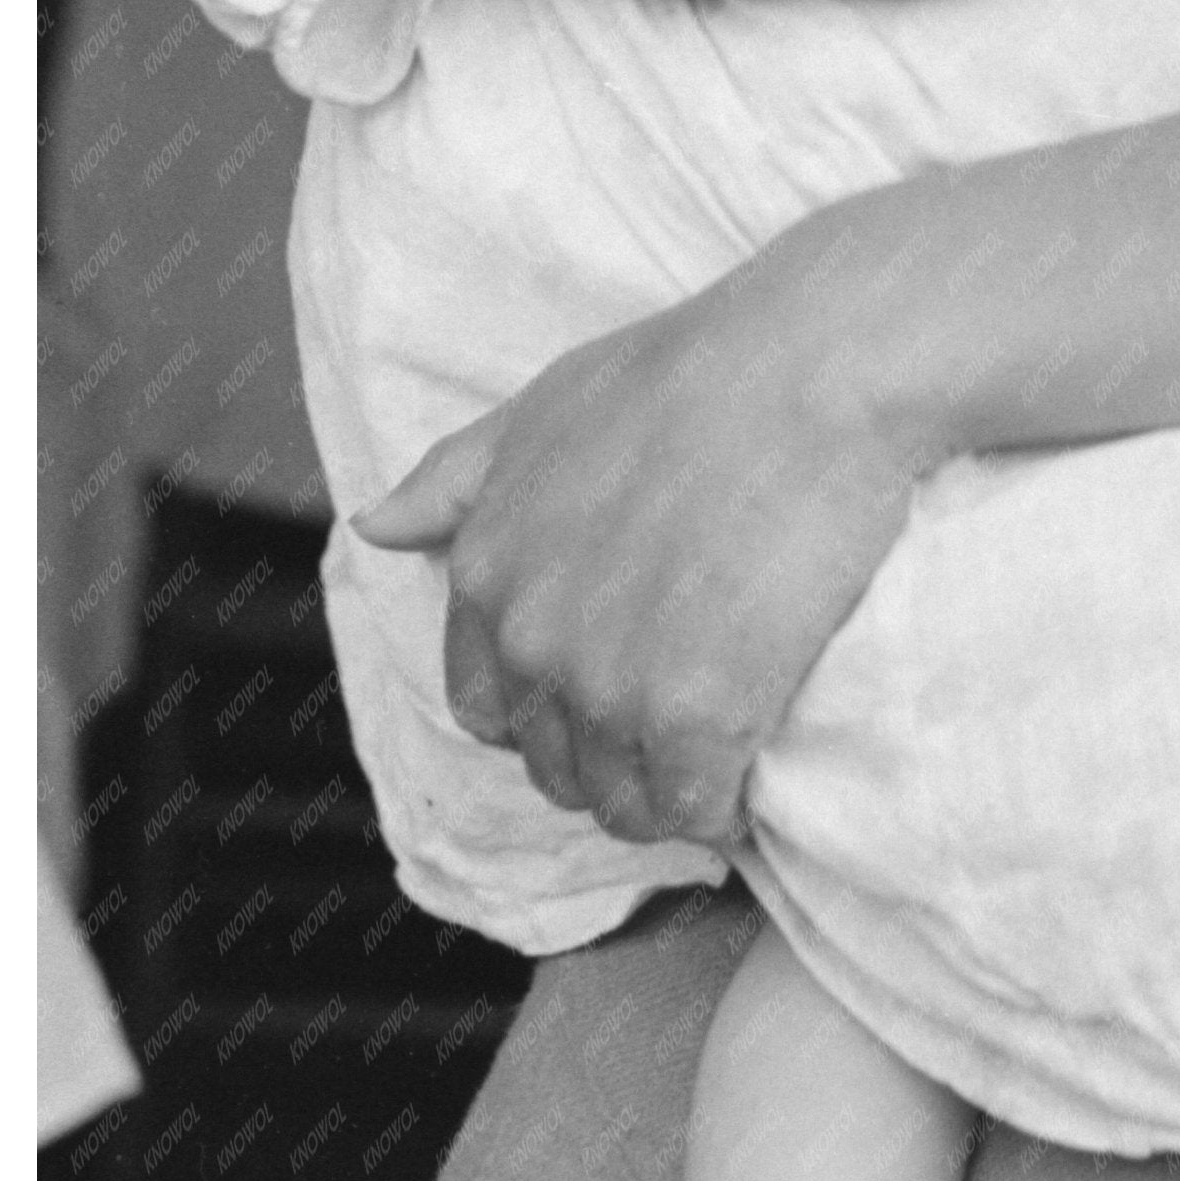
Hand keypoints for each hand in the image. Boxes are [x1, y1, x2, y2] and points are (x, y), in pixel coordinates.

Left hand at [354, 258, 926, 846]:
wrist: (806, 371)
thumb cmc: (686, 371)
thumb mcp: (542, 406)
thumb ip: (456, 476)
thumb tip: (374, 526)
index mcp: (486, 571)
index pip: (487, 706)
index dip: (545, 709)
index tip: (604, 693)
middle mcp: (530, 640)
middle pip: (552, 764)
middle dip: (605, 755)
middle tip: (674, 725)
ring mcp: (609, 686)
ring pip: (620, 801)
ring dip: (661, 792)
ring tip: (714, 759)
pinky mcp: (695, 718)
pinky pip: (693, 809)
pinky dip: (720, 808)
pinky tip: (749, 781)